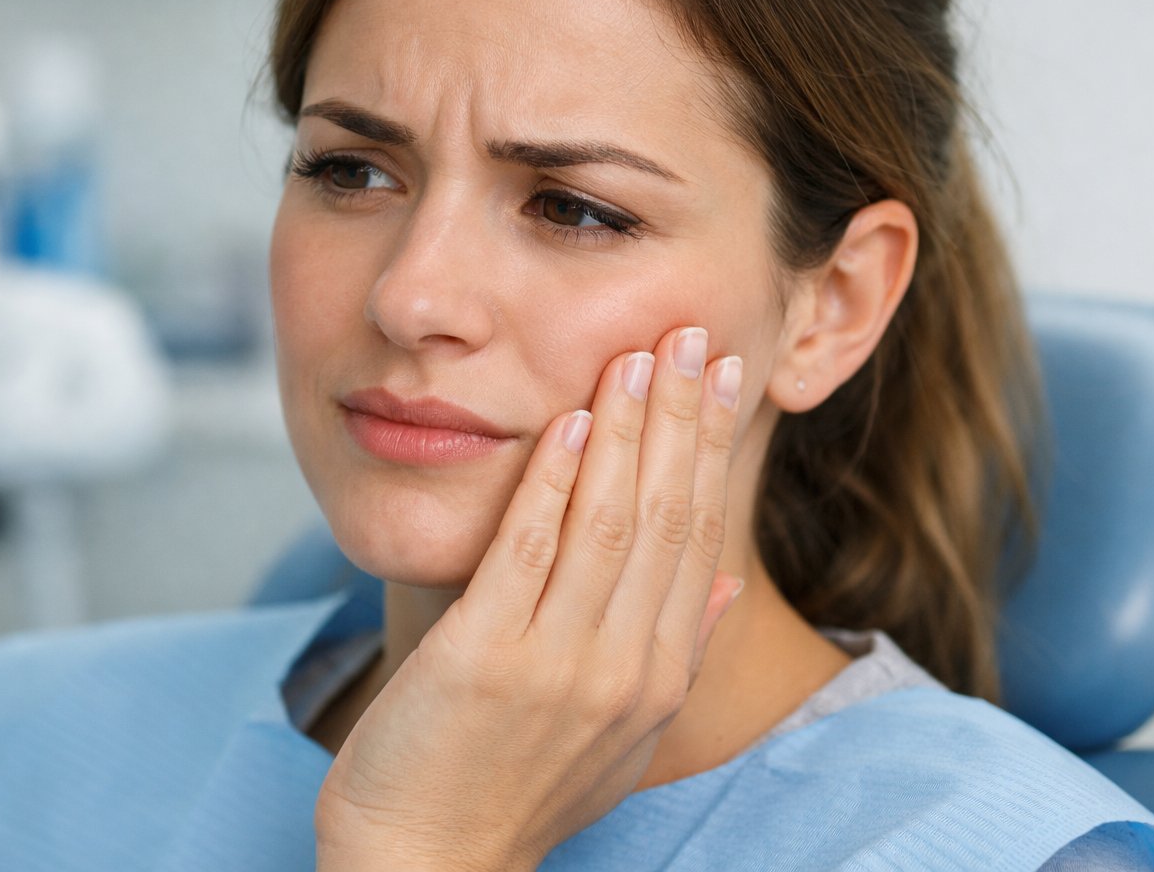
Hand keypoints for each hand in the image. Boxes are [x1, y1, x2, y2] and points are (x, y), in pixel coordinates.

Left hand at [315, 327, 744, 871]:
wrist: (428, 860)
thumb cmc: (516, 789)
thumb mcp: (621, 735)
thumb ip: (674, 651)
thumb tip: (716, 579)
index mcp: (656, 677)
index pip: (696, 537)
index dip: (712, 449)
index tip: (725, 378)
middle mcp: (622, 667)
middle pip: (665, 516)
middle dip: (685, 418)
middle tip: (698, 335)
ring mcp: (556, 664)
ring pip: (608, 522)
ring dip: (628, 429)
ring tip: (643, 354)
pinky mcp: (485, 658)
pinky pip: (528, 550)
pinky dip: (552, 480)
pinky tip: (566, 418)